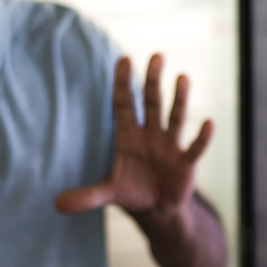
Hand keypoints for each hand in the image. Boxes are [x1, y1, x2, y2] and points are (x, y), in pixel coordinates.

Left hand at [56, 54, 212, 215]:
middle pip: (152, 102)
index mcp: (129, 136)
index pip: (124, 104)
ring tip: (182, 77)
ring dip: (179, 99)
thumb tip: (57, 205)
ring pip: (175, 117)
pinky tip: (209, 123)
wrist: (157, 210)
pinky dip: (202, 136)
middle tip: (157, 56)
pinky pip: (195, 147)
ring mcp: (170, 146)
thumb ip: (87, 195)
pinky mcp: (186, 162)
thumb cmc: (133, 192)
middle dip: (153, 80)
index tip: (123, 59)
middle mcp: (151, 134)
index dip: (123, 83)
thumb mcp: (108, 192)